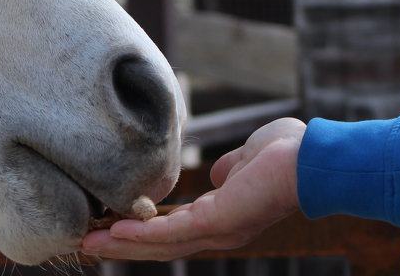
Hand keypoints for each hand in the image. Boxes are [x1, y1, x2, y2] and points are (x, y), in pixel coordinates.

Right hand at [81, 117, 305, 260]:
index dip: (139, 232)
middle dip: (120, 245)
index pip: (172, 232)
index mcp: (222, 218)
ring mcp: (217, 230)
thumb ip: (228, 170)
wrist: (314, 159)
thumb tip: (215, 175)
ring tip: (88, 242)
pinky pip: (171, 232)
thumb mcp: (246, 160)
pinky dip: (141, 234)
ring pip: (160, 244)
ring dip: (121, 244)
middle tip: (84, 243)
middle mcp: (218, 232)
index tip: (108, 227)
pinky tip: (114, 231)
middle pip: (159, 246)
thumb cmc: (287, 153)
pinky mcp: (217, 221)